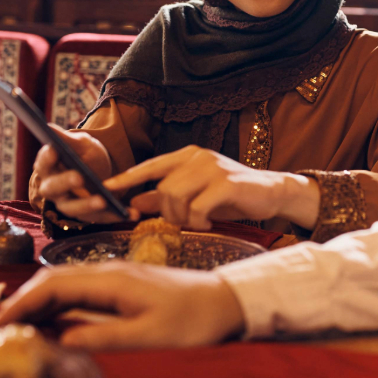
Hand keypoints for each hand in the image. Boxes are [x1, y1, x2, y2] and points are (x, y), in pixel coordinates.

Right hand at [0, 262, 245, 349]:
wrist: (227, 301)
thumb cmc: (194, 320)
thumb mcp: (149, 336)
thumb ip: (104, 337)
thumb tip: (60, 340)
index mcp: (112, 279)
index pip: (52, 285)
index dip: (22, 303)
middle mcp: (109, 270)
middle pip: (52, 279)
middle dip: (22, 301)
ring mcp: (117, 274)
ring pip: (65, 282)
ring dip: (39, 302)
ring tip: (18, 327)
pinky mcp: (124, 284)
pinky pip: (81, 289)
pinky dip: (59, 303)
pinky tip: (54, 321)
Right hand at [31, 125, 124, 219]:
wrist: (100, 169)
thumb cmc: (84, 154)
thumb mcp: (81, 144)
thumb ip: (68, 140)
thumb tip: (49, 128)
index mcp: (48, 169)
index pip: (43, 164)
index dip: (46, 158)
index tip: (53, 150)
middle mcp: (54, 190)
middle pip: (53, 189)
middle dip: (65, 183)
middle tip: (79, 177)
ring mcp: (69, 205)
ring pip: (74, 209)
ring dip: (88, 205)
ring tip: (104, 201)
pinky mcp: (88, 216)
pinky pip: (100, 218)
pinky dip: (115, 216)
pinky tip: (132, 214)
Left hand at [54, 145, 319, 229]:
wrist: (274, 192)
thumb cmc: (232, 195)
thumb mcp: (197, 193)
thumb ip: (167, 197)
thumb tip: (134, 204)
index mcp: (187, 156)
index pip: (149, 167)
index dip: (125, 180)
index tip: (103, 191)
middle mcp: (197, 157)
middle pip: (163, 189)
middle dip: (168, 212)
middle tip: (186, 221)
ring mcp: (212, 168)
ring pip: (177, 198)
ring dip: (184, 218)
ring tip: (200, 220)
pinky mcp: (227, 183)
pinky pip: (198, 208)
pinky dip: (200, 219)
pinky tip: (211, 220)